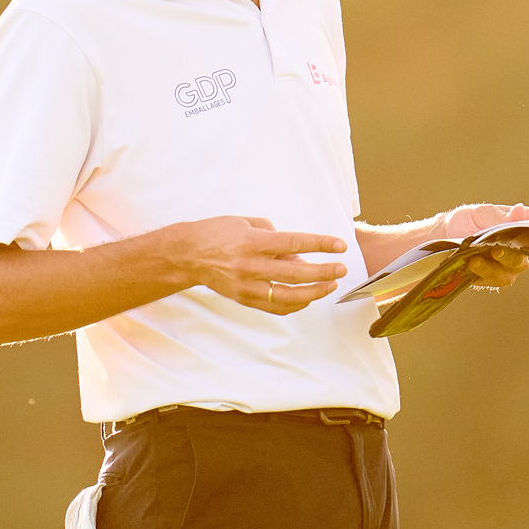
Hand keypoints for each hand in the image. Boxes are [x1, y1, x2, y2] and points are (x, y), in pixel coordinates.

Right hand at [169, 215, 349, 315]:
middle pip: (296, 274)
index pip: (293, 244)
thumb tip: (296, 253)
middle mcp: (250, 266)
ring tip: (329, 284)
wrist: (187, 255)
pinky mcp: (244, 299)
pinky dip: (296, 304)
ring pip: (289, 296)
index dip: (320, 244)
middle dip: (324, 272)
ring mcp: (247, 286)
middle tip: (341, 269)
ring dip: (314, 292)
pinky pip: (276, 306)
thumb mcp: (246, 222)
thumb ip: (273, 234)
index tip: (339, 245)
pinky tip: (308, 297)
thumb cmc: (216, 233)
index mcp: (251, 242)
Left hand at [438, 202, 528, 289]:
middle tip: (497, 248)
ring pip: (512, 270)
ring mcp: (506, 264)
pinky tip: (472, 263)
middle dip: (512, 253)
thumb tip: (520, 211)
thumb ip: (500, 217)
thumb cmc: (464, 221)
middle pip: (527, 253)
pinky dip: (484, 272)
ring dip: (495, 265)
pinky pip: (495, 279)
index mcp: (518, 224)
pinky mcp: (492, 277)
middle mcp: (517, 246)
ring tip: (475, 257)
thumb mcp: (479, 214)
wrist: (441, 240)